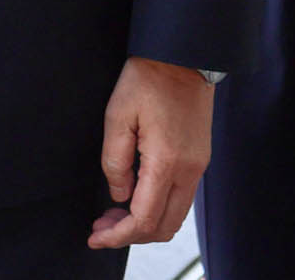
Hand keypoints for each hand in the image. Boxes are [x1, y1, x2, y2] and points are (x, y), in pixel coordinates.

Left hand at [88, 57, 213, 249]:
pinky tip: (133, 196)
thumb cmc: (147, 80)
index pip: (144, 218)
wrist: (183, 57)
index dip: (118, 235)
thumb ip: (115, 161)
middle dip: (131, 235)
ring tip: (113, 215)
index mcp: (167, 162)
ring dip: (145, 222)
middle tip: (101, 227)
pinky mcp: (199, 159)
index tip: (95, 237)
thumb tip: (118, 194)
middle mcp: (189, 171)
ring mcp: (198, 166)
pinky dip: (157, 207)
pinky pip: (180, 197)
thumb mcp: (117, 116)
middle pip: (164, 226)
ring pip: (175, 215)